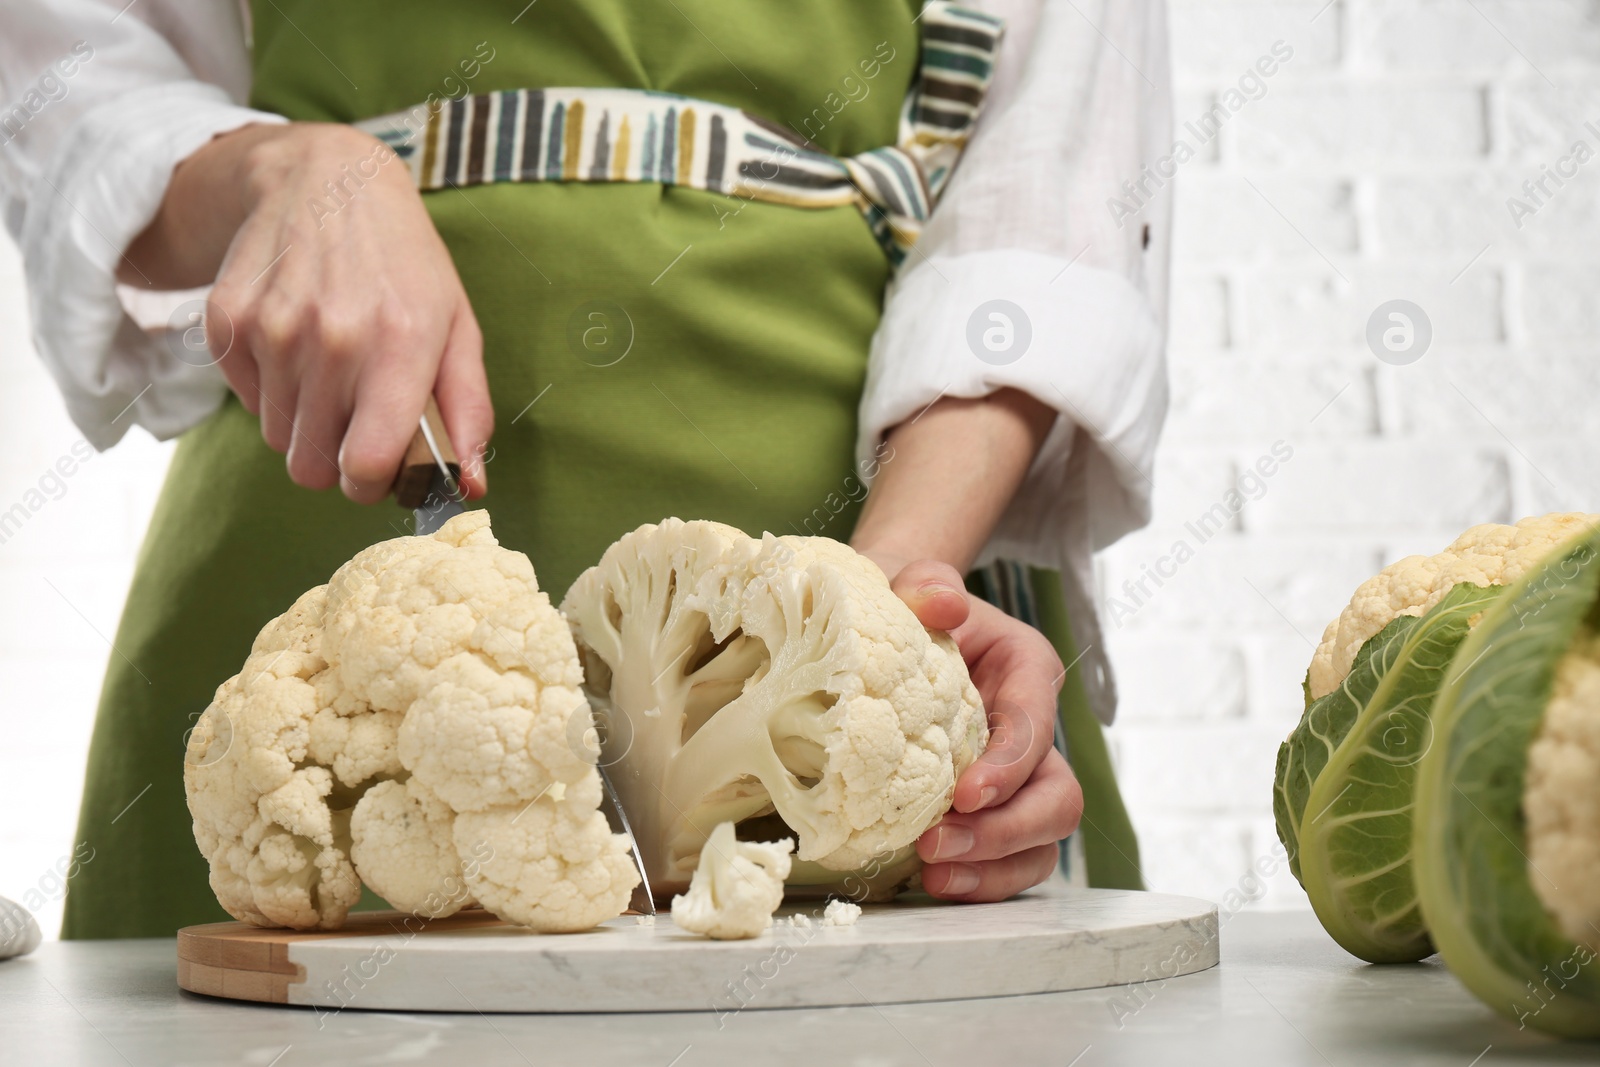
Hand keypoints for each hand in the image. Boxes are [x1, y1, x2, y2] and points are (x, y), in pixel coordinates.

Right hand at [122, 122, 491, 501]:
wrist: (326, 180)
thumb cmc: (404, 264)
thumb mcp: (457, 326)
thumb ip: (468, 410)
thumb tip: (471, 485)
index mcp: (400, 345)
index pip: (363, 466)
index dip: (370, 485)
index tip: (378, 471)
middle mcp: (333, 338)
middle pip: (312, 466)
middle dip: (334, 460)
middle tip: (354, 422)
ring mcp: (273, 328)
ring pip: (277, 438)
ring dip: (303, 421)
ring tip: (330, 370)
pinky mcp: (227, 320)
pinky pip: (246, 400)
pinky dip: (269, 389)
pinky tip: (295, 344)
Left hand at [863, 553, 1083, 901]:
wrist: (879, 634)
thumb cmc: (899, 608)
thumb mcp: (909, 581)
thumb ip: (929, 581)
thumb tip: (944, 603)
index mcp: (1026, 672)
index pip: (1036, 725)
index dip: (1010, 766)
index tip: (964, 795)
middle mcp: (1033, 733)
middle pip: (1057, 798)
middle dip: (1005, 831)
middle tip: (937, 845)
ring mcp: (1017, 781)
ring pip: (1043, 842)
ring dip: (994, 867)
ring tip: (933, 874)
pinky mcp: (992, 816)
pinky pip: (1009, 864)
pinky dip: (981, 882)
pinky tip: (934, 882)